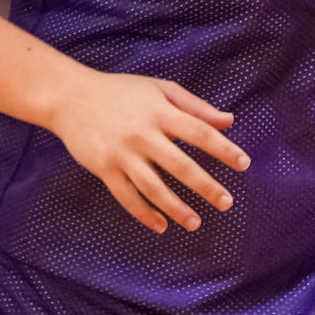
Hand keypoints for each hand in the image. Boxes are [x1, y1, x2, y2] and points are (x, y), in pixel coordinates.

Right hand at [50, 70, 248, 233]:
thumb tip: (229, 121)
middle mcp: (142, 134)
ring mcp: (122, 154)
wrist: (70, 97)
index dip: (224, 149)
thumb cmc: (120, 91)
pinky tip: (161, 225)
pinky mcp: (103, 168)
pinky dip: (144, 213)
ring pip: (153, 187)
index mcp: (159, 112)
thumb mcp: (159, 89)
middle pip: (180, 165)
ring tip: (195, 222)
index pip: (199, 132)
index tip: (243, 164)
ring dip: (176, 207)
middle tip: (226, 202)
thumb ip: (195, 106)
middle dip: (206, 186)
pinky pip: (126, 196)